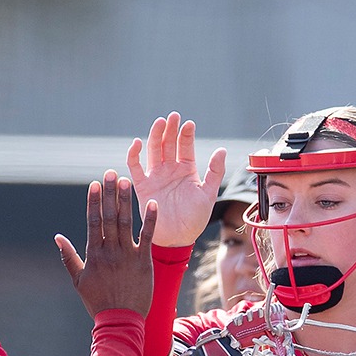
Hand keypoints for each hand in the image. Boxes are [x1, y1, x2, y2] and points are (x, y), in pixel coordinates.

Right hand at [57, 172, 156, 316]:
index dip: (94, 202)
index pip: (93, 222)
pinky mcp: (144, 262)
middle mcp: (110, 251)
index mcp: (94, 254)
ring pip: (126, 223)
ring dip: (125, 201)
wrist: (120, 322)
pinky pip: (148, 237)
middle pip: (109, 217)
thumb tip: (58, 236)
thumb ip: (68, 257)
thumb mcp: (79, 281)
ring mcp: (128, 256)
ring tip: (125, 181)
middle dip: (109, 194)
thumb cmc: (98, 302)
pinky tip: (151, 203)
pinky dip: (150, 220)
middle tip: (110, 173)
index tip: (94, 184)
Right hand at [127, 113, 226, 248]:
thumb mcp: (208, 193)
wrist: (178, 239)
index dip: (186, 134)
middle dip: (170, 129)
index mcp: (186, 170)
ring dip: (155, 136)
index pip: (185, 146)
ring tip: (160, 122)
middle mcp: (170, 170)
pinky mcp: (142, 185)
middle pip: (168, 143)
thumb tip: (222, 149)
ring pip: (153, 150)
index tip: (189, 124)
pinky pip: (135, 167)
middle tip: (173, 116)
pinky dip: (134, 154)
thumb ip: (214, 172)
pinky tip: (137, 142)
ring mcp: (156, 176)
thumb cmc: (195, 219)